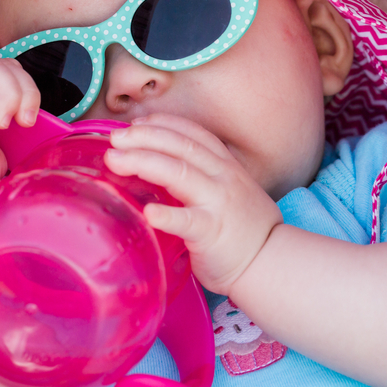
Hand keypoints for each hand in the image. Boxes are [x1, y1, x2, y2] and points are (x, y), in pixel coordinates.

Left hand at [104, 113, 282, 294]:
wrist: (271, 262)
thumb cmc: (243, 230)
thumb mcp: (229, 191)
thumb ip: (202, 177)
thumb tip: (161, 168)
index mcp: (225, 166)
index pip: (192, 134)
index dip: (162, 124)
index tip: (137, 123)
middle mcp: (222, 177)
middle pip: (179, 147)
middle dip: (144, 137)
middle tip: (115, 139)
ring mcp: (218, 203)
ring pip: (178, 173)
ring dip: (143, 161)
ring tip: (115, 160)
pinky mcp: (212, 232)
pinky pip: (187, 221)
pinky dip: (167, 215)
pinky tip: (147, 213)